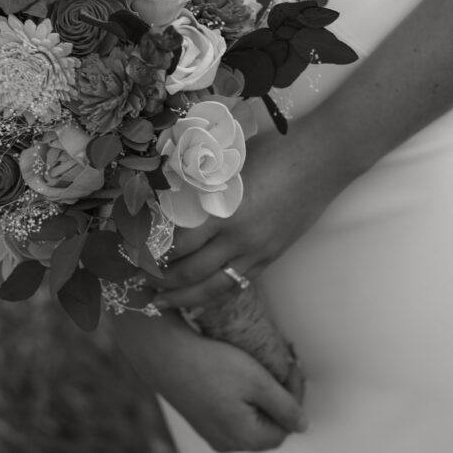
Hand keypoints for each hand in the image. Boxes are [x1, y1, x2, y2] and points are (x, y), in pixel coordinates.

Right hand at [113, 309, 306, 452]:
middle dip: (279, 397)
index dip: (295, 395)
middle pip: (268, 426)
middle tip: (281, 364)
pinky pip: (231, 414)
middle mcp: (228, 443)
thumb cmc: (212, 365)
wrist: (164, 353)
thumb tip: (304, 426)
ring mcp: (211, 432)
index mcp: (245, 438)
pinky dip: (242, 398)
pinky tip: (238, 375)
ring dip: (261, 397)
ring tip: (262, 368)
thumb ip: (286, 407)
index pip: (286, 426)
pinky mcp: (200, 419)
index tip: (291, 364)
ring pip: (250, 420)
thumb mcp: (258, 382)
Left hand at [154, 117, 348, 310]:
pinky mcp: (271, 256)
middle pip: (190, 271)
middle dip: (160, 281)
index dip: (152, 252)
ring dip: (183, 297)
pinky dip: (213, 292)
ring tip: (161, 302)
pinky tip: (198, 296)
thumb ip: (200, 180)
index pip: (177, 243)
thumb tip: (165, 189)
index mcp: (223, 210)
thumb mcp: (228, 162)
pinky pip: (236, 282)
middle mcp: (238, 238)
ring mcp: (257, 251)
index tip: (132, 253)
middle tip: (137, 282)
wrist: (321, 160)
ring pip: (212, 286)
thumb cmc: (273, 150)